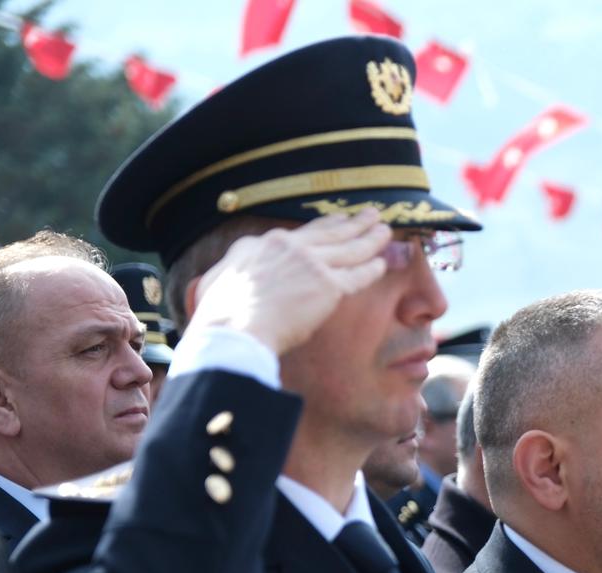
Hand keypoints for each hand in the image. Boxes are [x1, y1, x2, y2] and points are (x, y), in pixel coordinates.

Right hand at [186, 210, 390, 354]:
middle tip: (370, 215)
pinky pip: (357, 275)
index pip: (301, 233)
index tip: (337, 221)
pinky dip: (372, 269)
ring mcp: (311, 264)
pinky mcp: (329, 287)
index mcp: (262, 244)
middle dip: (352, 223)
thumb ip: (233, 271)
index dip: (324, 227)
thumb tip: (230, 274)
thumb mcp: (217, 279)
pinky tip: (382, 263)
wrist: (235, 329)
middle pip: (329, 233)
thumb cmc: (221, 315)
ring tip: (384, 230)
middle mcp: (289, 247)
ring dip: (370, 238)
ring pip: (349, 248)